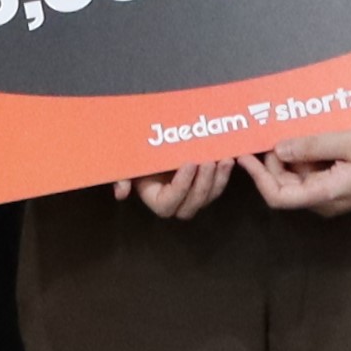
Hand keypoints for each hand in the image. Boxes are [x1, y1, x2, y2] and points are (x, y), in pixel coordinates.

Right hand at [117, 157, 236, 220]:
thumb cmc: (141, 156)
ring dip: (217, 179)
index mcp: (158, 201)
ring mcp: (194, 197)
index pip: (170, 202)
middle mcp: (178, 205)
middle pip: (193, 203)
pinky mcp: (207, 187)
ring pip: (209, 196)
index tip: (189, 163)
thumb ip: (121, 178)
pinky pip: (218, 187)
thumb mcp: (127, 165)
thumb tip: (121, 194)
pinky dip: (224, 174)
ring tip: (223, 159)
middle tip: (208, 161)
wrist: (156, 145)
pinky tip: (229, 158)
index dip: (181, 185)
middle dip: (203, 183)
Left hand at [244, 125, 350, 216]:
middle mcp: (322, 201)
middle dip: (272, 161)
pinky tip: (305, 138)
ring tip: (289, 130)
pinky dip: (301, 157)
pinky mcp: (332, 187)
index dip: (258, 178)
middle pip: (282, 185)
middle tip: (270, 131)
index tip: (245, 156)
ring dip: (287, 156)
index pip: (279, 197)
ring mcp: (327, 196)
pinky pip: (308, 174)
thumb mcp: (349, 142)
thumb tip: (279, 149)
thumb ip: (312, 146)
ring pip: (294, 178)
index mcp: (325, 194)